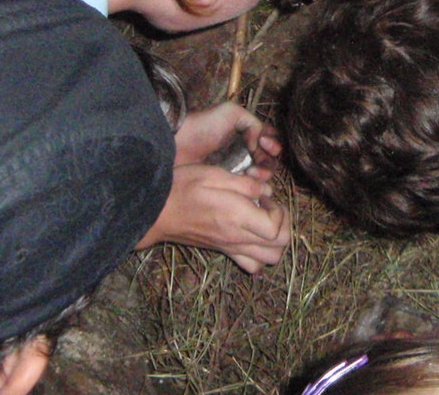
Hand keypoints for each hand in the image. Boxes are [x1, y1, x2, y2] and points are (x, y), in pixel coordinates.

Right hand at [136, 164, 290, 272]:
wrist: (156, 211)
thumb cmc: (183, 187)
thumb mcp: (214, 174)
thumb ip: (245, 184)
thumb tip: (267, 190)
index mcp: (237, 218)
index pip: (276, 229)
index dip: (279, 211)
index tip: (265, 196)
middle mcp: (236, 238)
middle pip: (279, 249)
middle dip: (283, 226)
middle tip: (269, 207)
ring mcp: (229, 248)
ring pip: (268, 260)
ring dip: (274, 241)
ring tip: (263, 220)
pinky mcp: (222, 251)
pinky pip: (251, 265)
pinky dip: (259, 254)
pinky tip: (251, 234)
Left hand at [173, 102, 280, 179]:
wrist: (179, 144)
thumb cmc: (204, 125)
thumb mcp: (232, 112)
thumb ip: (253, 123)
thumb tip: (260, 143)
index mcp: (246, 132)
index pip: (270, 140)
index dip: (273, 142)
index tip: (264, 142)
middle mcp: (245, 150)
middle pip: (269, 158)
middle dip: (270, 158)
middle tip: (258, 156)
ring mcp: (238, 167)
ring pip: (263, 173)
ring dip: (264, 171)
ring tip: (252, 169)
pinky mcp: (229, 182)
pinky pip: (249, 185)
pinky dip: (254, 182)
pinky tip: (247, 176)